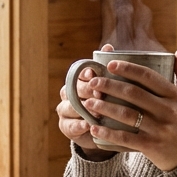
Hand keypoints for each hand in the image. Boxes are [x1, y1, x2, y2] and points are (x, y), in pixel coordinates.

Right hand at [56, 45, 118, 160]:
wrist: (105, 130)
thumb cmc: (109, 103)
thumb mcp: (112, 87)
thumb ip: (108, 68)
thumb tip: (108, 47)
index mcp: (77, 80)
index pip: (77, 72)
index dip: (84, 73)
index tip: (93, 73)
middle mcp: (68, 93)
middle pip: (72, 89)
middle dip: (85, 91)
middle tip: (99, 94)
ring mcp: (65, 110)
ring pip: (69, 107)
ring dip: (82, 109)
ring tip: (97, 112)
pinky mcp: (66, 127)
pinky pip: (69, 125)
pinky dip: (78, 125)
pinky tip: (88, 125)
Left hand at [82, 49, 176, 171]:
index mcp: (175, 96)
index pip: (148, 76)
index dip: (128, 69)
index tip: (110, 65)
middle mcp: (167, 110)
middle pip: (133, 93)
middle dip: (109, 86)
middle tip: (93, 83)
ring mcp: (159, 129)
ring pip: (126, 114)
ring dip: (104, 107)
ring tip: (88, 103)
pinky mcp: (151, 146)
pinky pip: (126, 138)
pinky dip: (108, 133)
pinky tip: (94, 128)